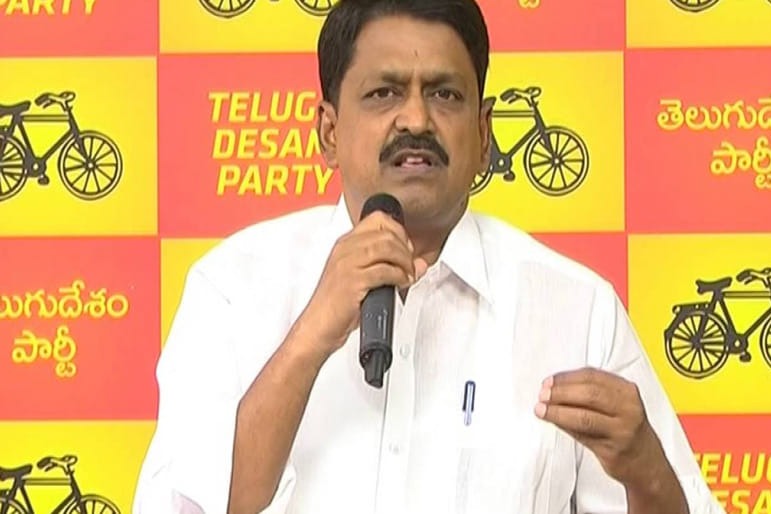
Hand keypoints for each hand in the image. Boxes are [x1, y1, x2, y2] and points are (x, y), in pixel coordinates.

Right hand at [294, 211, 427, 356]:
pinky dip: (399, 276)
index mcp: (346, 244)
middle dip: (405, 248)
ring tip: (408, 275)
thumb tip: (419, 264)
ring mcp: (348, 264)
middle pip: (386, 232)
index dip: (398, 231)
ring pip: (386, 247)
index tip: (405, 248)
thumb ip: (389, 266)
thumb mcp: (361, 278)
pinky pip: (384, 270)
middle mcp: (346, 249)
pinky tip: (401, 283)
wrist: (318, 326)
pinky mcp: (353, 281)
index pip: (377, 219)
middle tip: (410, 264)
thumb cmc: (337, 305)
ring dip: (404, 262)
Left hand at [534, 367, 666, 488]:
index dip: (566, 377)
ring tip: (542, 409)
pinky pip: (583, 435)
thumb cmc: (626, 430)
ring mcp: (622, 429)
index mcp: (627, 391)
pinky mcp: (613, 449)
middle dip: (561, 392)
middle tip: (543, 394)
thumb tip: (555, 387)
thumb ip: (589, 393)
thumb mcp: (616, 404)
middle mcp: (628, 408)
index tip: (550, 380)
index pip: (592, 376)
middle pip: (588, 393)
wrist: (646, 463)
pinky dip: (565, 426)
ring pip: (584, 416)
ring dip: (558, 411)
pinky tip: (555, 422)